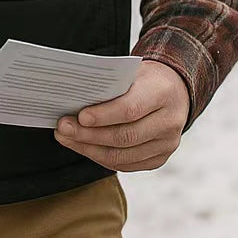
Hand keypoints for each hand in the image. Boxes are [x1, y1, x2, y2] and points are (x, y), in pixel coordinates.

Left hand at [53, 59, 189, 171]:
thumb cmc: (145, 79)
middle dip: (89, 135)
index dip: (103, 116)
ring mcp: (167, 144)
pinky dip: (101, 158)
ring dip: (90, 149)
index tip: (80, 116)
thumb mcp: (132, 73)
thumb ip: (110, 87)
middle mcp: (169, 122)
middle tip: (63, 128)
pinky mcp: (160, 159)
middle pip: (125, 136)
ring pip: (123, 156)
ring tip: (67, 138)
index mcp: (163, 93)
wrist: (174, 91)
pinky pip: (126, 164)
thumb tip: (74, 104)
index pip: (131, 109)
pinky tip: (84, 147)